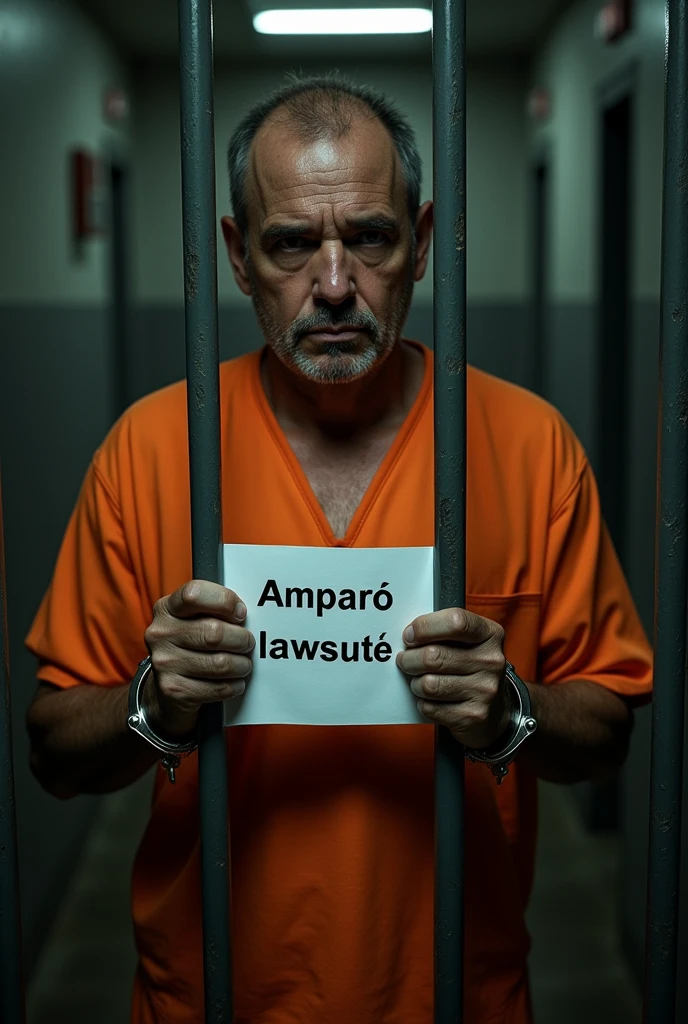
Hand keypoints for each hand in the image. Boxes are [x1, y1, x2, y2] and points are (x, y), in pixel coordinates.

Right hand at [143, 580, 253, 738]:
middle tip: (248, 643)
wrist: (167, 686)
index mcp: (167, 608)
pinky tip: (235, 682)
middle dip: (241, 639)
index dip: (225, 601)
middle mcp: (161, 633)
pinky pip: (218, 688)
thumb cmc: (191, 644)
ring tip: (244, 664)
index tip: (240, 613)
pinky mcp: (173, 690)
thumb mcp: (194, 619)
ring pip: (220, 663)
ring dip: (241, 665)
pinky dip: (234, 686)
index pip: (195, 594)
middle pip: (214, 633)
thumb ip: (214, 610)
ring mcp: (164, 663)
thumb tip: (243, 613)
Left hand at [396, 607, 512, 748]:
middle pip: (433, 656)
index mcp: (490, 634)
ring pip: (428, 684)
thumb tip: (410, 634)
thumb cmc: (470, 666)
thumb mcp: (467, 640)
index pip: (455, 622)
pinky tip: (431, 699)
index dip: (425, 627)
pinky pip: (430, 708)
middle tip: (405, 660)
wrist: (494, 708)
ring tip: (419, 680)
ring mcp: (484, 690)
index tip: (410, 635)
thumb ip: (442, 631)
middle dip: (409, 658)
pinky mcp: (474, 716)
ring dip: (415, 683)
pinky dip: (423, 703)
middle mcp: (491, 661)